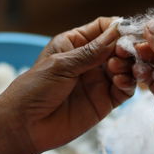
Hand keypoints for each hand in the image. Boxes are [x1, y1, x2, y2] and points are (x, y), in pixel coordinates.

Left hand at [0, 17, 135, 153]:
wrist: (25, 126)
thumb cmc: (34, 89)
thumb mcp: (62, 65)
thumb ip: (91, 51)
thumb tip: (116, 31)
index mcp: (75, 43)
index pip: (103, 28)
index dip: (117, 27)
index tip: (127, 30)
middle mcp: (90, 60)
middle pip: (118, 46)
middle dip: (126, 46)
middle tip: (124, 51)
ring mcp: (98, 80)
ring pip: (125, 66)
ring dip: (127, 64)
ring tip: (117, 67)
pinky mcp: (105, 100)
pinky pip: (124, 89)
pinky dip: (127, 83)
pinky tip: (120, 82)